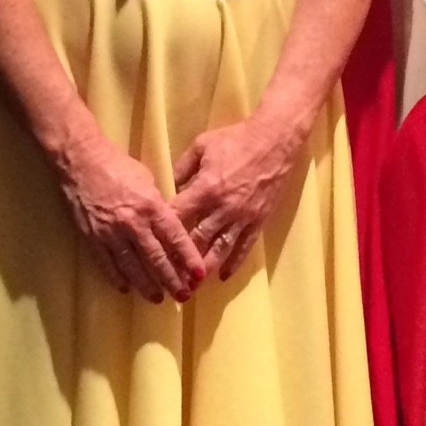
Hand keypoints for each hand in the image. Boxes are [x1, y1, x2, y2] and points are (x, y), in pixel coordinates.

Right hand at [55, 129, 203, 302]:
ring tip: (158, 298)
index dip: (188, 259)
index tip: (199, 276)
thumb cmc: (118, 166)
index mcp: (151, 206)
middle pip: (157, 259)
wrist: (81, 161)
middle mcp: (133, 223)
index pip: (175, 238)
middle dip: (172, 280)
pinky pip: (107, 264)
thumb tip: (170, 226)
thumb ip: (160, 206)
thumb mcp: (149, 181)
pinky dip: (118, 279)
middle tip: (183, 296)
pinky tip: (127, 289)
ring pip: (133, 267)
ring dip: (147, 286)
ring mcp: (111, 233)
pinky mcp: (92, 238)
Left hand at [172, 113, 299, 280]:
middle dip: (180, 261)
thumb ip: (182, 168)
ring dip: (204, 269)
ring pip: (219, 250)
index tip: (150, 246)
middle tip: (166, 277)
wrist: (275, 140)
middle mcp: (222, 208)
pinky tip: (222, 276)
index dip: (162, 232)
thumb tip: (169, 187)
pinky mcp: (258, 221)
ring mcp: (242, 217)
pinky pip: (244, 247)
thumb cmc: (236, 139)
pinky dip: (233, 264)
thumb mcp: (202, 146)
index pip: (177, 217)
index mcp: (205, 189)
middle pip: (196, 241)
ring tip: (190, 286)